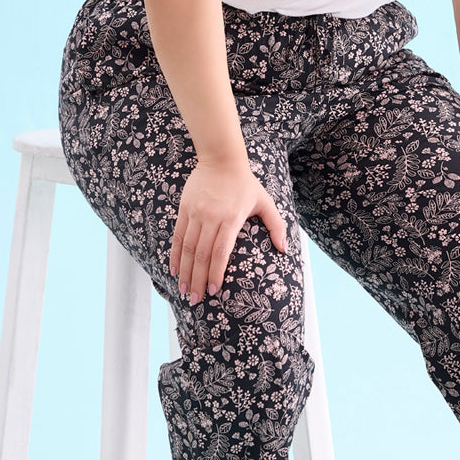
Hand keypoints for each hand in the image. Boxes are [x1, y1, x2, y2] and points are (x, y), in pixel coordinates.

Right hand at [169, 159, 288, 305]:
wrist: (221, 159)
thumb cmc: (245, 183)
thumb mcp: (265, 202)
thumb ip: (276, 226)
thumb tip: (285, 250)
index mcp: (231, 219)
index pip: (221, 252)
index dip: (216, 273)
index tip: (214, 291)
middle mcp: (211, 217)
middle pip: (201, 255)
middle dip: (198, 280)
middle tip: (196, 300)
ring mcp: (196, 213)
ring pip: (187, 248)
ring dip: (185, 272)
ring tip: (184, 291)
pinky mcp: (185, 209)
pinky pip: (178, 236)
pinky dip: (175, 255)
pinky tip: (174, 270)